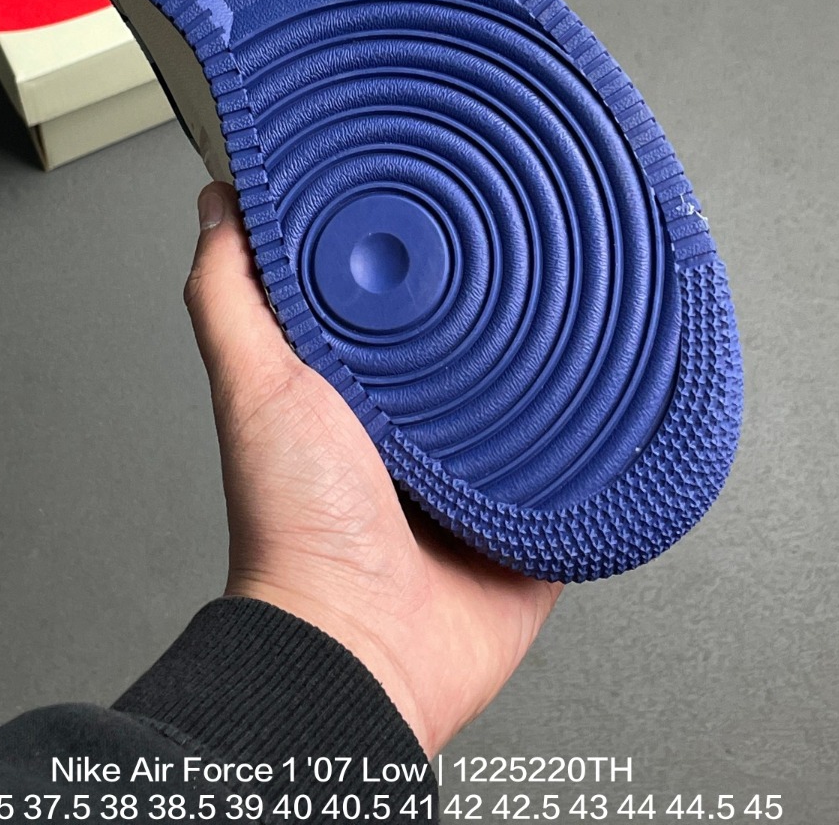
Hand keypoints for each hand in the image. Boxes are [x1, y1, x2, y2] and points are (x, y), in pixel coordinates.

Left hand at [183, 183, 562, 756]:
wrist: (363, 650)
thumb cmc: (295, 530)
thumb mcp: (253, 386)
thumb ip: (228, 295)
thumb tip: (218, 203)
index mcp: (354, 387)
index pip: (393, 295)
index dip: (413, 245)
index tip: (443, 189)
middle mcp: (416, 425)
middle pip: (472, 339)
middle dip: (502, 297)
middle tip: (535, 243)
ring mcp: (476, 472)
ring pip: (534, 394)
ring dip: (557, 363)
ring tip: (587, 305)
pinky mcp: (530, 517)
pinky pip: (581, 465)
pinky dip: (600, 437)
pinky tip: (620, 391)